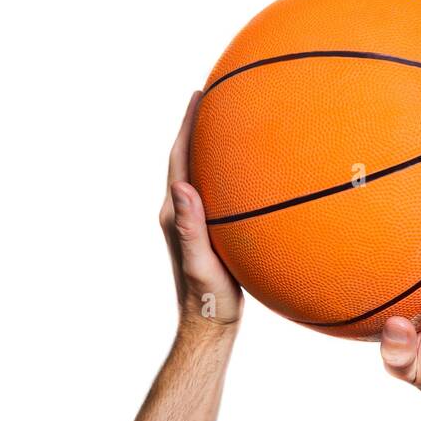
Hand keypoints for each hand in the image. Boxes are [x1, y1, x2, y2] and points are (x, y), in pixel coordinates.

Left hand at [159, 92, 242, 333]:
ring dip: (208, 145)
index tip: (198, 95)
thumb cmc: (208, 299)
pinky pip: (214, 189)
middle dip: (197, 126)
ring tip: (228, 121)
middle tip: (213, 95)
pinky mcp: (207, 230)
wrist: (209, 324)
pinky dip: (224, 169)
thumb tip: (181, 187)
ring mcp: (193, 221)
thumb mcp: (200, 264)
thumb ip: (189, 228)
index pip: (179, 159)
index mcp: (174, 214)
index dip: (187, 125)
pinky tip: (246, 168)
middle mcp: (180, 212)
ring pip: (199, 172)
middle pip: (186, 158)